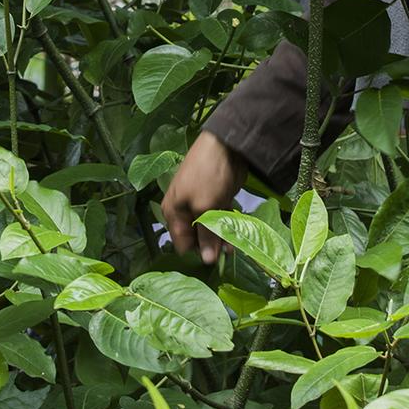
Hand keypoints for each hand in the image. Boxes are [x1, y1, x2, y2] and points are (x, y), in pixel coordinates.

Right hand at [162, 131, 247, 263]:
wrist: (226, 146)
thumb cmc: (208, 176)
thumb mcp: (205, 207)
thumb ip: (206, 235)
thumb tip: (207, 261)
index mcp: (173, 212)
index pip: (181, 244)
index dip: (197, 252)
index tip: (214, 260)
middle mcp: (183, 210)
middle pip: (195, 237)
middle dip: (210, 246)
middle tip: (228, 253)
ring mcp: (200, 204)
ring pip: (209, 228)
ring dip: (221, 238)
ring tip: (234, 247)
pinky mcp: (215, 199)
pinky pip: (218, 219)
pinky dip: (226, 226)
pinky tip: (236, 236)